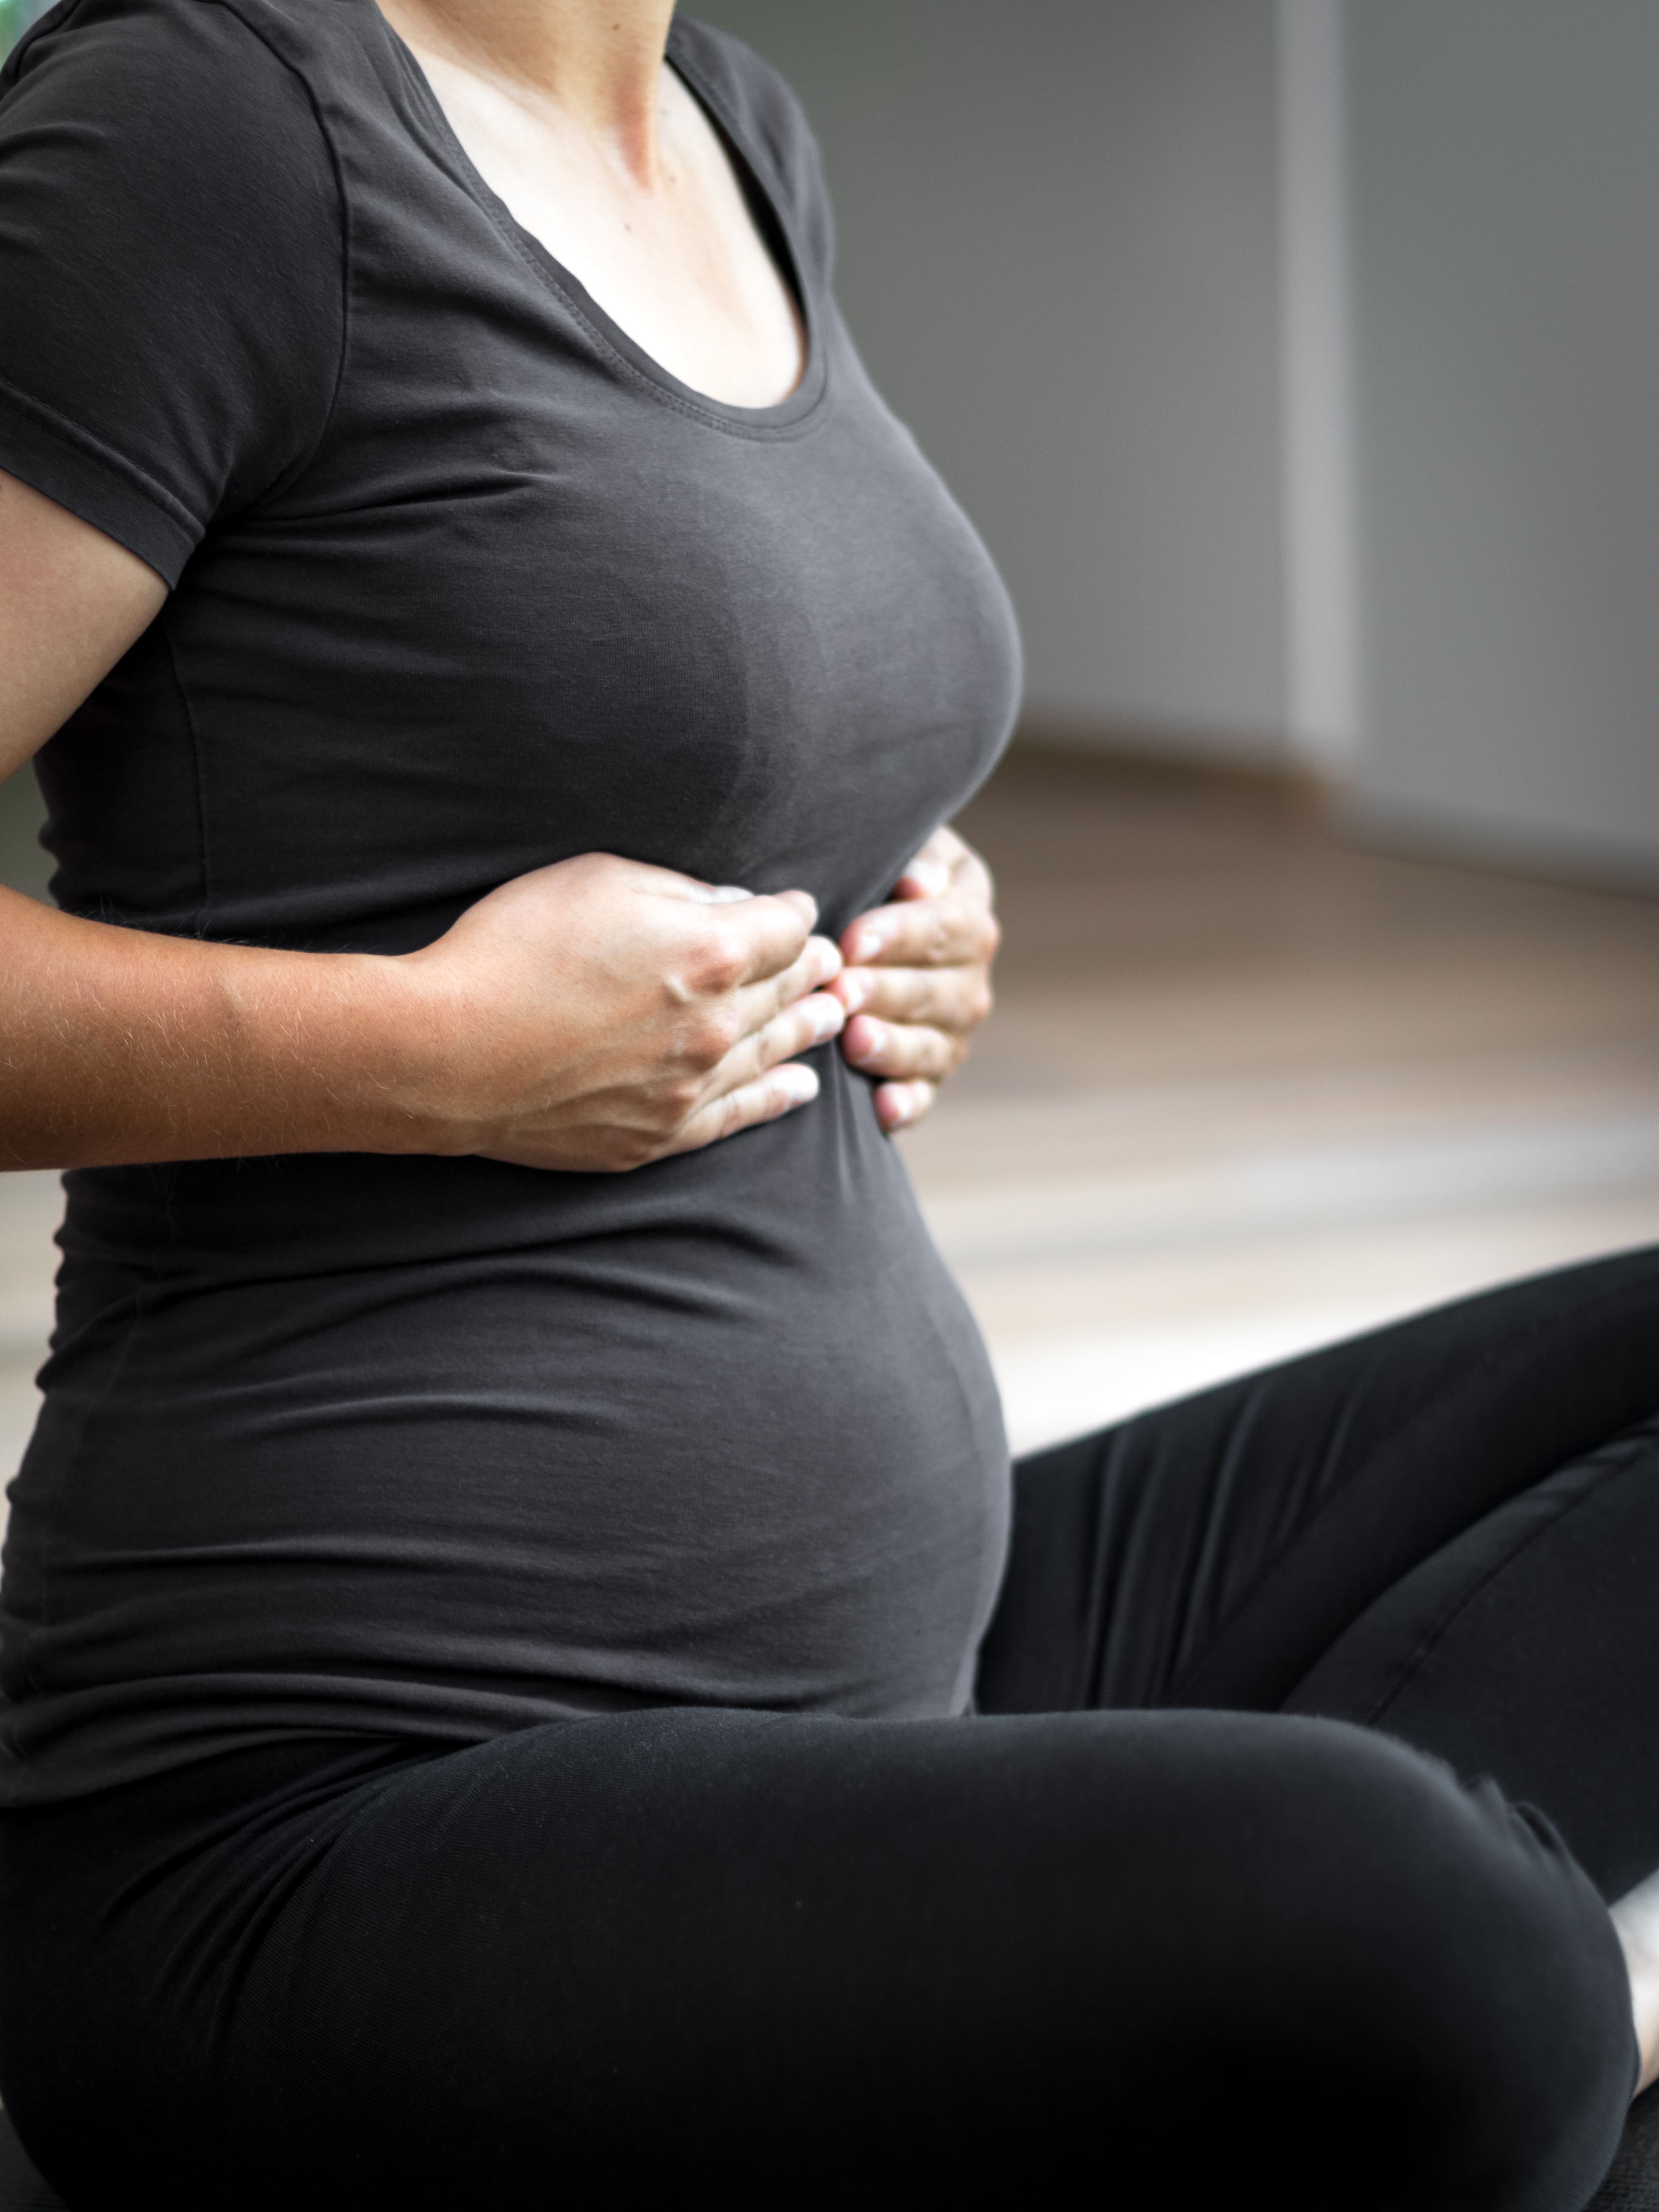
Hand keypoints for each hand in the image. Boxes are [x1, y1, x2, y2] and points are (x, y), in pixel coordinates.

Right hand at [402, 853, 844, 1171]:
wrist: (445, 1053)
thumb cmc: (510, 949)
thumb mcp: (596, 880)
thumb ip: (680, 890)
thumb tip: (734, 904)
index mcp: (712, 952)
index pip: (789, 926)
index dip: (795, 913)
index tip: (794, 911)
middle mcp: (718, 1024)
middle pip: (791, 989)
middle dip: (813, 970)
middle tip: (831, 962)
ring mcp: (692, 1087)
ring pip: (776, 1052)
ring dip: (808, 1029)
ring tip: (834, 1015)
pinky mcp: (660, 1135)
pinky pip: (740, 1115)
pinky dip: (778, 1097)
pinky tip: (802, 1087)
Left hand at [830, 826, 998, 1132]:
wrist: (858, 919)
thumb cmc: (869, 873)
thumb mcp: (895, 848)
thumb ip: (915, 857)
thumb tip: (920, 883)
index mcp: (967, 912)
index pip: (946, 926)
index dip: (900, 935)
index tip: (854, 940)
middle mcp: (970, 976)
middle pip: (937, 990)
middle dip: (886, 992)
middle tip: (841, 993)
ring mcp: (953, 1029)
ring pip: (932, 1045)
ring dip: (894, 1046)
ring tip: (854, 1042)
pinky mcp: (929, 1071)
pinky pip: (924, 1093)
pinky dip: (906, 1103)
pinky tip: (882, 1110)